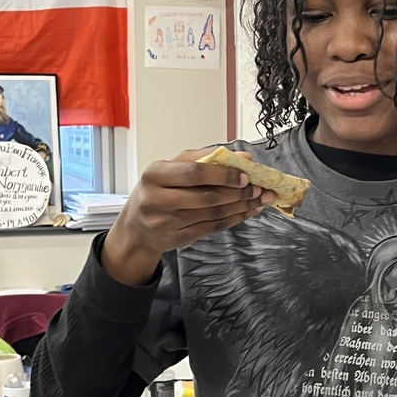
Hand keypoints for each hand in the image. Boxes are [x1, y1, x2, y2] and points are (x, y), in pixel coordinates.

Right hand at [102, 148, 273, 284]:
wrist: (137, 226)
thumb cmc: (158, 190)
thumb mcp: (172, 168)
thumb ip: (206, 159)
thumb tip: (243, 157)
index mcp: (155, 174)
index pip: (194, 173)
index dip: (223, 175)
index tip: (245, 175)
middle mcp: (157, 199)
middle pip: (206, 196)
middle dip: (238, 193)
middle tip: (259, 188)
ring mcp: (166, 222)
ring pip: (213, 214)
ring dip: (241, 207)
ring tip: (259, 199)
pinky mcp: (177, 239)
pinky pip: (213, 228)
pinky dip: (235, 219)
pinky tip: (248, 211)